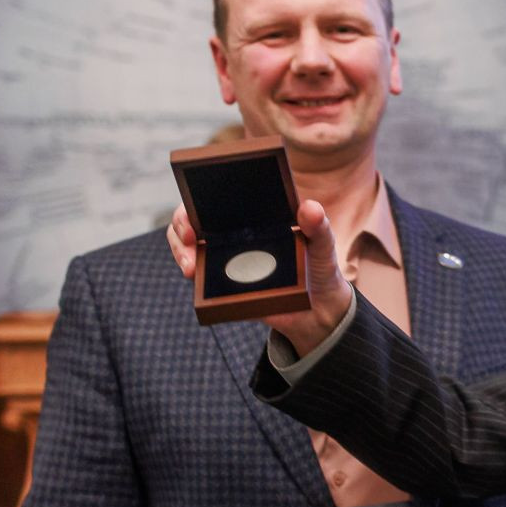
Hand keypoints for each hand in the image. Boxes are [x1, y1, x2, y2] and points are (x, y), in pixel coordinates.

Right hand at [168, 199, 354, 355]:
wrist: (319, 310)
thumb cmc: (320, 269)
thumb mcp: (324, 245)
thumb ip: (319, 227)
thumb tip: (310, 208)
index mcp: (255, 217)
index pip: (219, 197)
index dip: (200, 196)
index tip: (197, 209)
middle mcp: (235, 234)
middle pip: (193, 220)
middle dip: (181, 225)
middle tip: (188, 239)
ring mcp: (226, 258)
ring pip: (189, 247)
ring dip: (181, 252)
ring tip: (191, 267)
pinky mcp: (224, 284)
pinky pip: (200, 278)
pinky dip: (194, 276)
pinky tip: (196, 279)